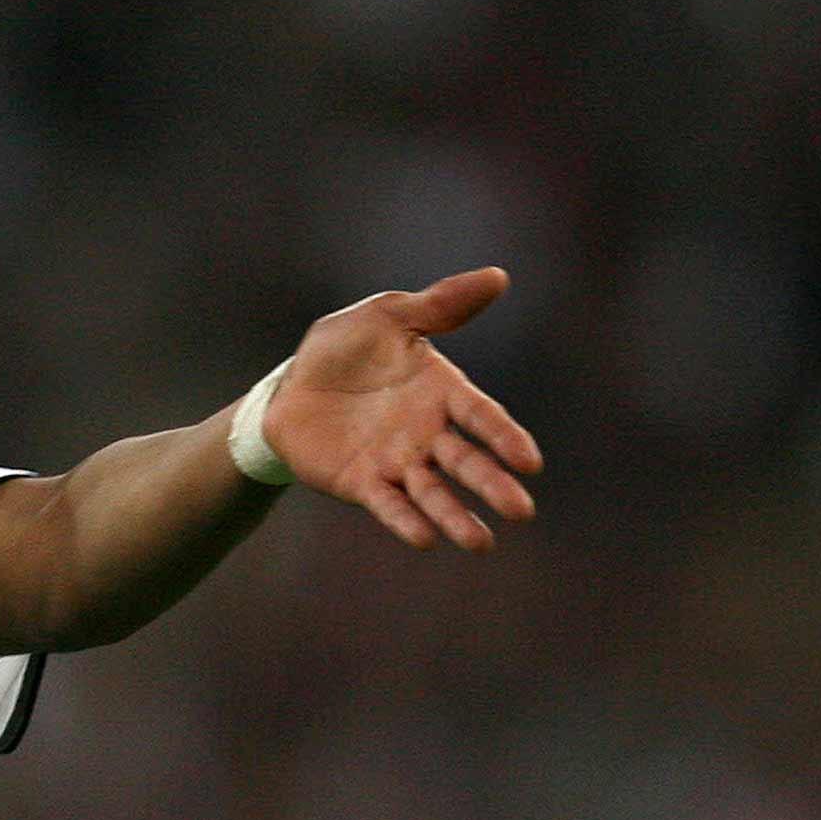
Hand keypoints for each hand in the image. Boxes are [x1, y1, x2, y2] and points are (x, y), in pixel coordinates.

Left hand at [265, 266, 544, 549]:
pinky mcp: (362, 483)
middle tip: (522, 511)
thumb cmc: (345, 348)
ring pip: (432, 492)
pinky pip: (387, 504)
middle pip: (465, 462)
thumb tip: (497, 276)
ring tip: (480, 543)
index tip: (529, 461)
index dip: (504, 437)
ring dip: (456, 516)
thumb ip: (439, 305)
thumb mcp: (387, 317)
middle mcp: (427, 433)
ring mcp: (395, 461)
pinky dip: (405, 521)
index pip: (481, 416)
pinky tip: (425, 539)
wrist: (291, 384)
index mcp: (441, 392)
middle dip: (492, 485)